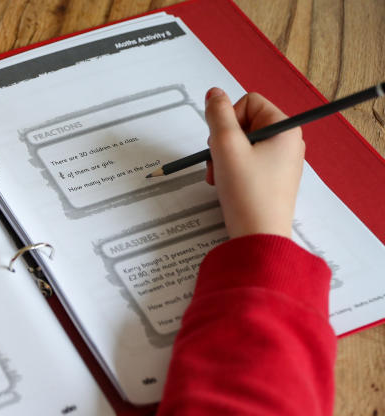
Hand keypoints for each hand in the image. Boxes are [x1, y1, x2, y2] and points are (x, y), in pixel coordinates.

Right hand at [203, 88, 304, 238]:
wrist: (259, 237)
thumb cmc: (247, 193)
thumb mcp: (226, 147)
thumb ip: (218, 115)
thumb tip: (214, 93)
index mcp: (285, 128)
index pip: (248, 102)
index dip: (228, 119)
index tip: (223, 142)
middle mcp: (287, 142)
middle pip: (244, 123)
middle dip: (223, 142)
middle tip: (219, 162)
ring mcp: (280, 161)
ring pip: (242, 144)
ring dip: (223, 158)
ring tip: (221, 177)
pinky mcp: (271, 179)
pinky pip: (246, 163)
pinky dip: (231, 171)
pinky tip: (227, 186)